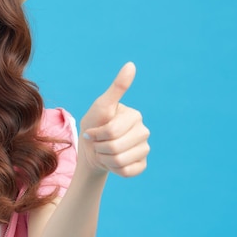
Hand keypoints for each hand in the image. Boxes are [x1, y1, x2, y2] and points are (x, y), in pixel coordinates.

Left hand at [78, 62, 149, 176]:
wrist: (91, 149)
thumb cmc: (94, 123)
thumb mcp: (101, 105)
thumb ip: (117, 87)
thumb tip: (131, 65)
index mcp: (135, 116)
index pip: (112, 131)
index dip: (97, 134)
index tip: (92, 130)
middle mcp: (144, 132)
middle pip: (116, 147)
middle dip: (100, 147)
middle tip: (98, 142)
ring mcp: (144, 149)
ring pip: (120, 161)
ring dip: (105, 159)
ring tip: (104, 151)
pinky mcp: (142, 165)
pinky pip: (127, 172)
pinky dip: (113, 169)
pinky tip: (112, 161)